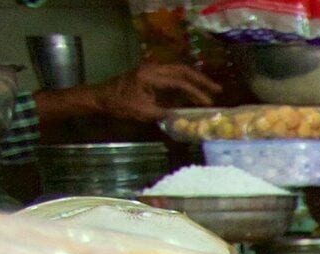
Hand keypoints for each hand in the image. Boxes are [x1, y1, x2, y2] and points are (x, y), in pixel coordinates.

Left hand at [40, 58, 222, 128]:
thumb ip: (166, 114)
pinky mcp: (151, 73)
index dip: (196, 93)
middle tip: (218, 89)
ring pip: (178, 70)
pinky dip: (185, 82)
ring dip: (194, 80)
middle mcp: (153, 68)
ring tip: (210, 89)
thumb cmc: (120, 106)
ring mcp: (152, 69)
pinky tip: (193, 91)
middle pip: (183, 70)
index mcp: (151, 75)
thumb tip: (185, 119)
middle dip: (201, 80)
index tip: (209, 103)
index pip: (179, 82)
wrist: (101, 98)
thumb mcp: (144, 113)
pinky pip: (172, 75)